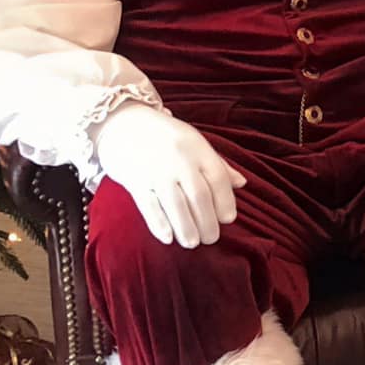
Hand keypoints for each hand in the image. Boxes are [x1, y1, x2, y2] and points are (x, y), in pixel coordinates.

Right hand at [91, 103, 245, 248]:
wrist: (122, 122)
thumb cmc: (165, 136)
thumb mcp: (194, 142)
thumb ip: (217, 164)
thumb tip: (242, 183)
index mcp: (197, 148)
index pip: (218, 178)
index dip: (226, 201)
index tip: (228, 219)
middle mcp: (179, 159)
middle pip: (199, 195)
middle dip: (207, 221)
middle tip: (211, 239)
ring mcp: (155, 170)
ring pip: (175, 204)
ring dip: (186, 228)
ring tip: (192, 243)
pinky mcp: (134, 180)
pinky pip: (148, 205)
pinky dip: (159, 224)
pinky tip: (167, 238)